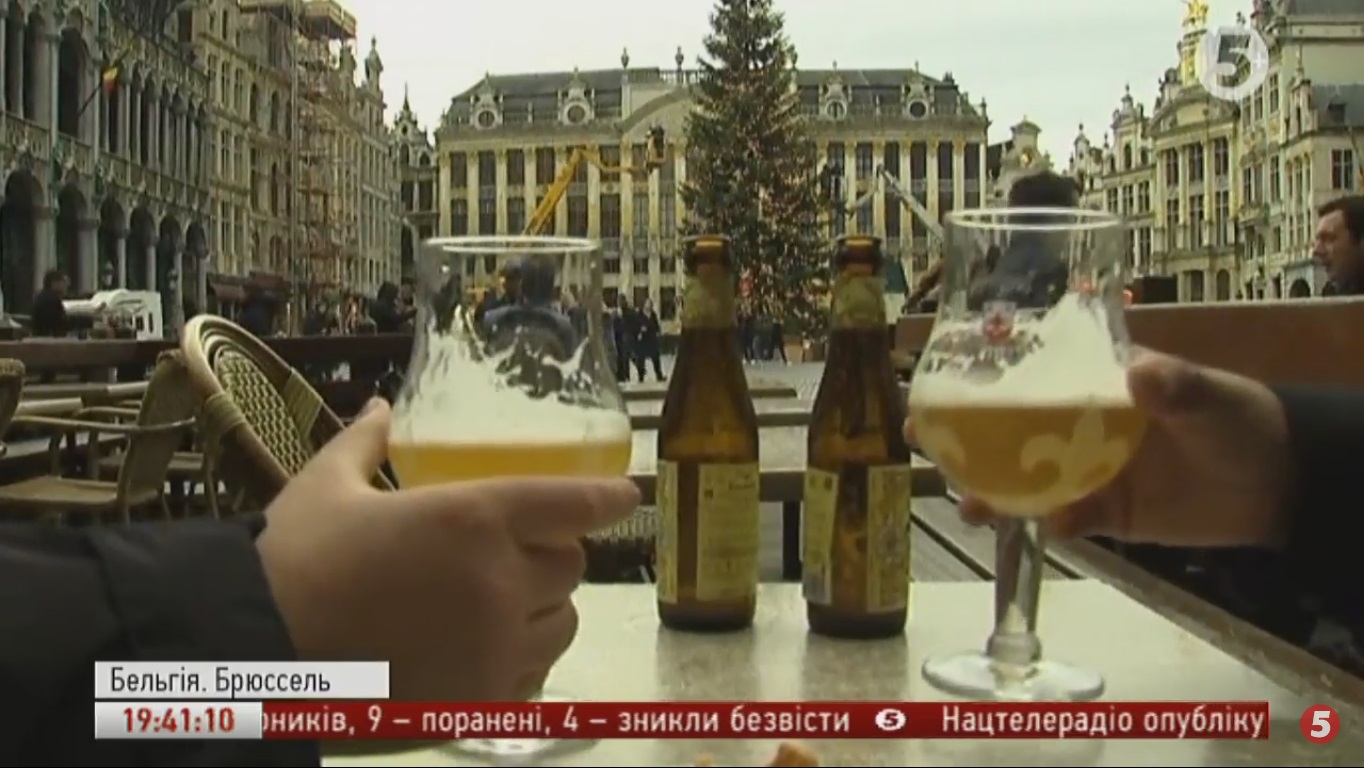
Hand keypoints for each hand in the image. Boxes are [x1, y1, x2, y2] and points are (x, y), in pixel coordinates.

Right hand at [256, 400, 640, 701]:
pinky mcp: (481, 702)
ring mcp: (494, 648)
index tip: (626, 494)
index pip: (570, 504)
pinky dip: (522, 660)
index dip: (605, 498)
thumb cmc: (290, 560)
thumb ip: (364, 444)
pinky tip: (485, 652)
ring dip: (545, 608)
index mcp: (472, 517)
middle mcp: (499, 581)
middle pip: (571, 565)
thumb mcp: (325, 487)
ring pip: (563, 624)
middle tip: (520, 551)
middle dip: (553, 554)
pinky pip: (533, 677)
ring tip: (505, 604)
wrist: (252, 654)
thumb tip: (380, 407)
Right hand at [907, 350, 1292, 547]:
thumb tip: (1140, 373)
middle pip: (1007, 426)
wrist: (1277, 488)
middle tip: (919, 437)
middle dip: (960, 434)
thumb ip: (1176, 386)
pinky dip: (1050, 523)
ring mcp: (1089, 469)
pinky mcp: (1106, 512)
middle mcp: (1080, 424)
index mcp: (1094, 382)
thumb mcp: (1209, 395)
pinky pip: (1065, 518)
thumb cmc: (1240, 420)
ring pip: (1024, 477)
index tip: (935, 375)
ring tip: (967, 502)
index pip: (1028, 370)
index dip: (979, 373)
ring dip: (991, 488)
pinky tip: (1044, 525)